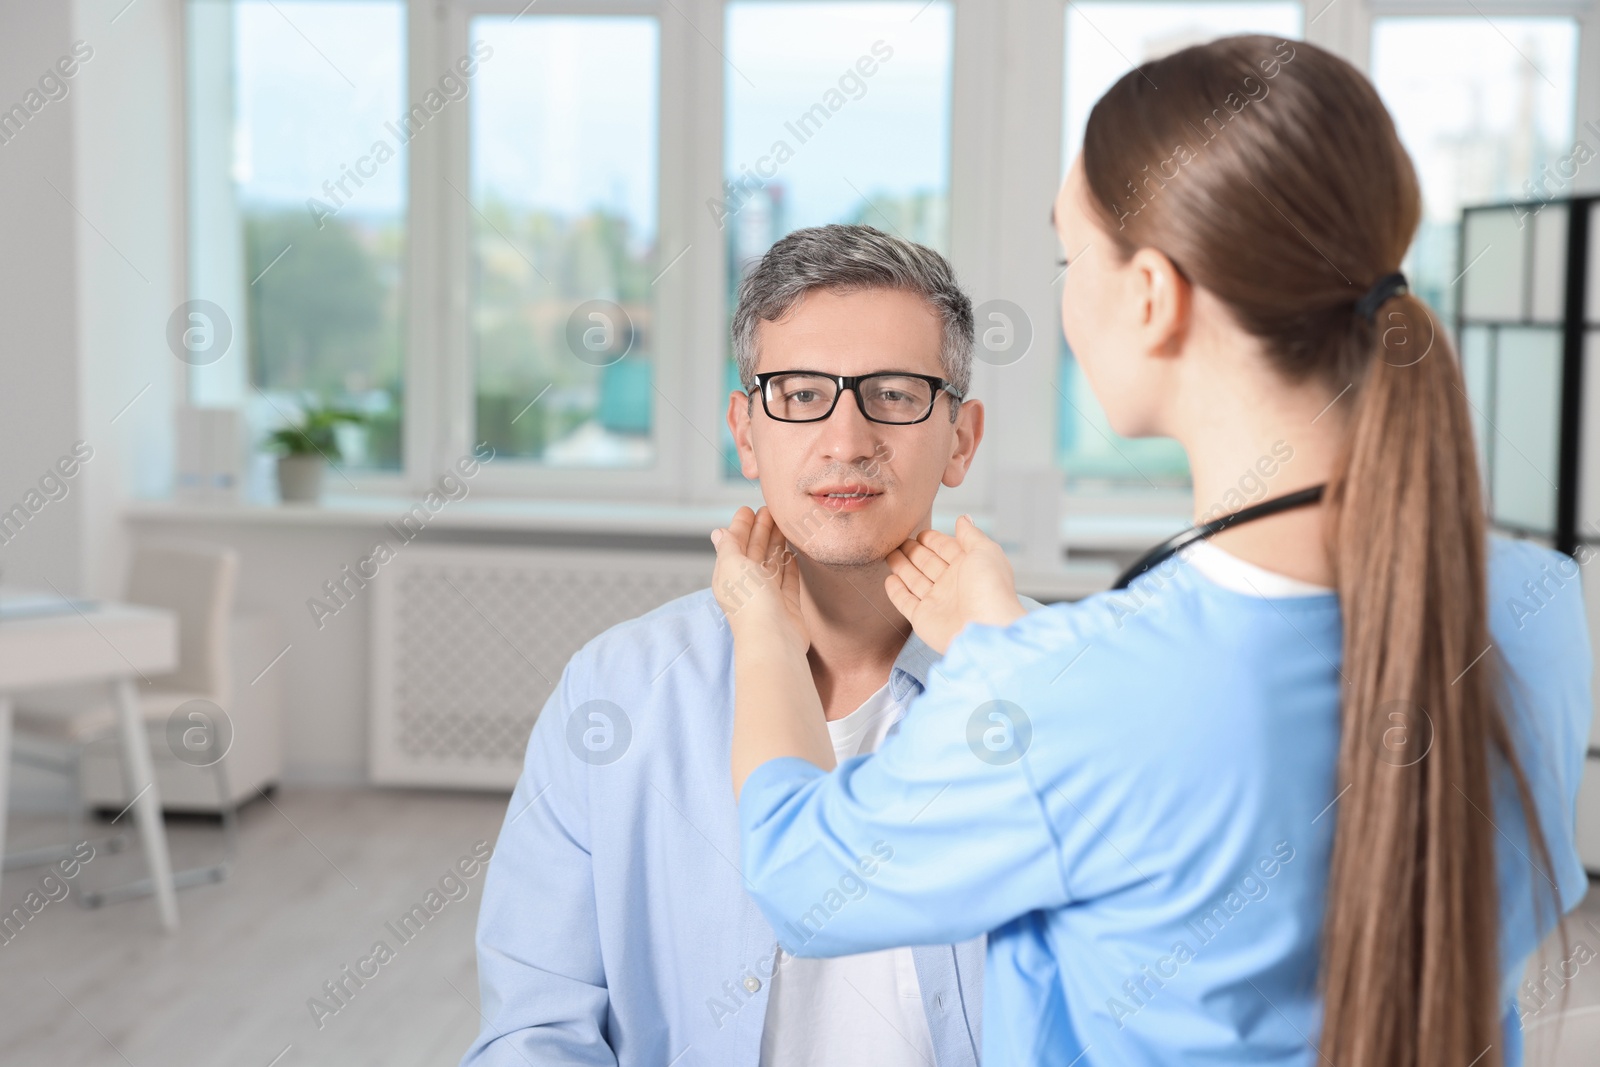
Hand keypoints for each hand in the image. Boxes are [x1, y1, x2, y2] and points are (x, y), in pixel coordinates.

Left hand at [710, 505, 809, 658]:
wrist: (773, 639)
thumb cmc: (750, 603)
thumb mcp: (732, 565)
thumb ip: (728, 547)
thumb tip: (718, 532)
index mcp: (728, 575)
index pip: (734, 544)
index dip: (740, 525)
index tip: (748, 508)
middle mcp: (746, 585)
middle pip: (754, 551)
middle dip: (760, 529)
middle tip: (770, 510)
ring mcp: (767, 595)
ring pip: (772, 562)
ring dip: (776, 543)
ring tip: (784, 524)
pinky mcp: (786, 604)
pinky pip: (788, 578)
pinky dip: (790, 564)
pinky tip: (794, 552)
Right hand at [885, 514, 1026, 654]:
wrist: (984, 629)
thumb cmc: (989, 589)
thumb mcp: (985, 552)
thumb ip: (971, 535)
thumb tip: (964, 518)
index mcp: (969, 567)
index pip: (947, 549)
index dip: (934, 540)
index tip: (920, 531)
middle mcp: (953, 584)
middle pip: (928, 563)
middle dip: (914, 551)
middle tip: (898, 540)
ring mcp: (937, 602)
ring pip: (915, 580)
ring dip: (902, 566)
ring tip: (889, 553)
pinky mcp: (923, 618)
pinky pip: (905, 602)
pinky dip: (896, 591)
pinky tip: (890, 579)